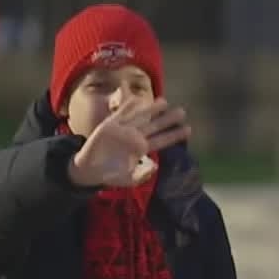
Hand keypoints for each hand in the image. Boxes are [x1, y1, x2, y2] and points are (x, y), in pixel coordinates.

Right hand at [67, 100, 190, 186]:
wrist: (89, 170)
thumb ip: (142, 175)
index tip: (188, 130)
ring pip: (141, 117)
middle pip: (154, 126)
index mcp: (141, 149)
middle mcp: (135, 137)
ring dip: (152, 109)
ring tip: (165, 101)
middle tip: (182, 112)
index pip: (161, 140)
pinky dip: (128, 107)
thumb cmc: (110, 174)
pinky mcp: (110, 126)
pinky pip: (120, 114)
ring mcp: (123, 130)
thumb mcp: (128, 179)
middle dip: (168, 120)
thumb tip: (154, 167)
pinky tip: (137, 100)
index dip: (174, 135)